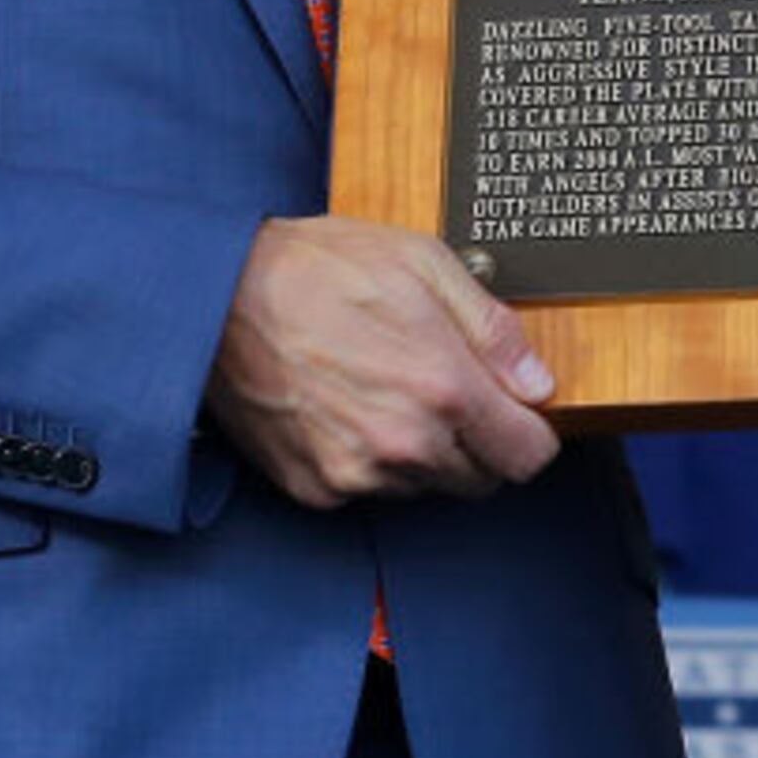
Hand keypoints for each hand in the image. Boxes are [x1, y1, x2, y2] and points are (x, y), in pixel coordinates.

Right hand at [209, 216, 558, 506]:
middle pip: (481, 480)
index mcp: (443, 389)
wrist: (219, 296)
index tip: (514, 410)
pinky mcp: (314, 488)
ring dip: (425, 454)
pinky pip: (370, 492)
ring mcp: (355, 474)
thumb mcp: (425, 265)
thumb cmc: (321, 269)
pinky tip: (350, 408)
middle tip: (446, 389)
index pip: (527, 456)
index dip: (529, 431)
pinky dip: (372, 463)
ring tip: (388, 389)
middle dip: (479, 442)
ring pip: (426, 488)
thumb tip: (538, 383)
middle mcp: (404, 446)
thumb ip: (494, 330)